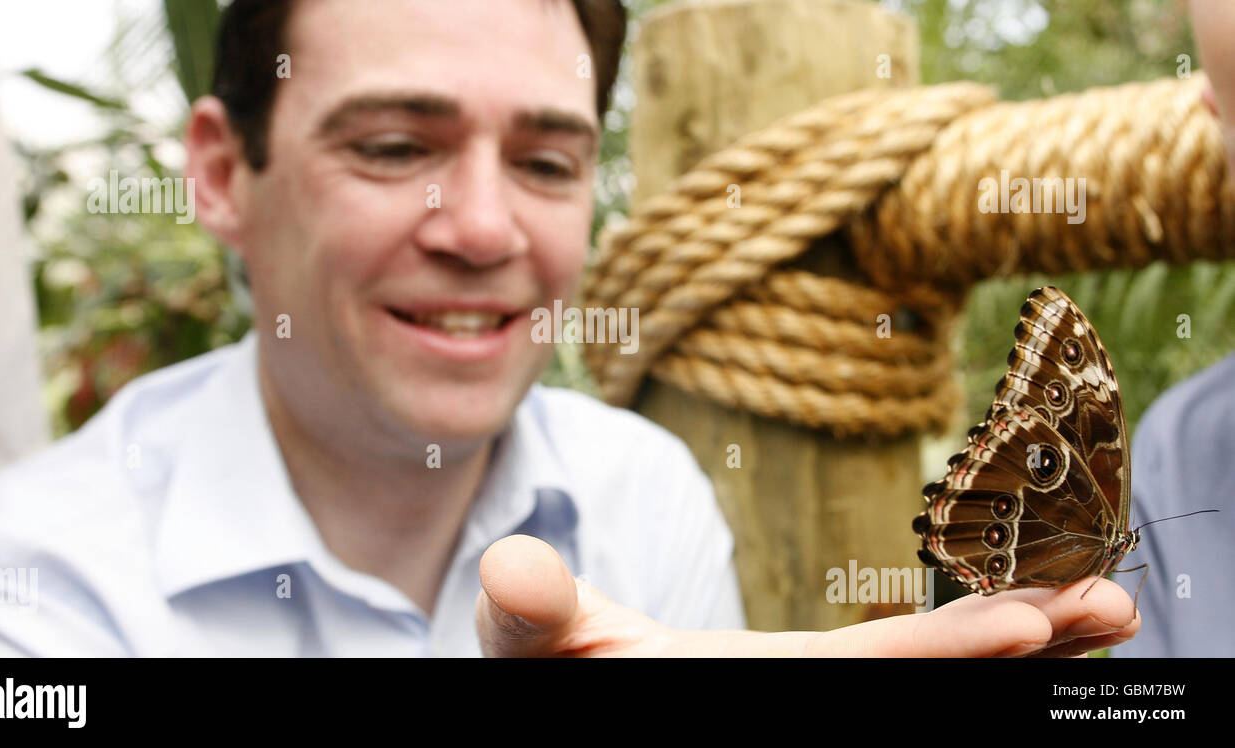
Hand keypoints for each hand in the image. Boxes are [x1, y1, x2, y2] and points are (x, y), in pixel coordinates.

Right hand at [475, 535, 1139, 656]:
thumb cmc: (553, 669)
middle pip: (925, 682)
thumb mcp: (535, 647)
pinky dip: (977, 637)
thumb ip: (531, 615)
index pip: (858, 677)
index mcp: (747, 689)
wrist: (566, 678)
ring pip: (934, 672)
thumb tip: (513, 571)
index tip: (1030, 624)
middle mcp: (797, 697)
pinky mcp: (820, 675)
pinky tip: (1029, 614)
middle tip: (1113, 609)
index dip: (942, 654)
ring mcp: (815, 690)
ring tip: (1099, 610)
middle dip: (1020, 652)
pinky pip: (914, 657)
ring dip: (1022, 646)